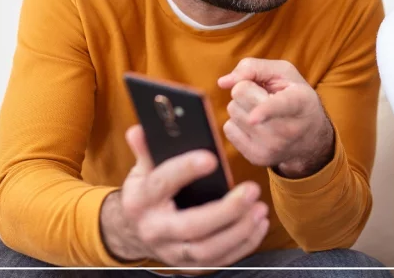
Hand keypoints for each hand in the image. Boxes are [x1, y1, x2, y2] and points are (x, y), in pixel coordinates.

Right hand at [99, 125, 269, 268]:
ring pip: (208, 250)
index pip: (161, 184)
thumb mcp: (142, 169)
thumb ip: (147, 149)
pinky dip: (243, 244)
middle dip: (225, 211)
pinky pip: (219, 261)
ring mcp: (172, 252)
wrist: (134, 231)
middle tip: (252, 190)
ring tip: (259, 208)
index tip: (211, 158)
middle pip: (192, 226)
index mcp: (141, 200)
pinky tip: (258, 224)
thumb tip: (141, 128)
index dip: (184, 170)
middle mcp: (155, 230)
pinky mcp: (189, 266)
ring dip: (239, 231)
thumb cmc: (146, 192)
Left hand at [217, 58, 334, 178]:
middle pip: (240, 94)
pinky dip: (238, 122)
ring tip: (262, 111)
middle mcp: (286, 129)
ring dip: (242, 106)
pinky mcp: (257, 158)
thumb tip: (224, 82)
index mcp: (299, 102)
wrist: (310, 136)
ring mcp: (271, 147)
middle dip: (246, 89)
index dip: (265, 111)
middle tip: (265, 95)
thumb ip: (253, 67)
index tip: (254, 118)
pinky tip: (256, 125)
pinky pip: (228, 129)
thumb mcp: (283, 73)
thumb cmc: (294, 96)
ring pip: (232, 111)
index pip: (278, 106)